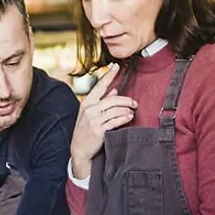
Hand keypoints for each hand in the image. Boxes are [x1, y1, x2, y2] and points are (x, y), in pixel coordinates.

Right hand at [71, 63, 136, 177]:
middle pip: (113, 99)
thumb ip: (102, 101)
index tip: (116, 66)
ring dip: (126, 110)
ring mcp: (93, 119)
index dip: (109, 75)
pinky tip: (129, 117)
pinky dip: (124, 118)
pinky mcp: (99, 130)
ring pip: (115, 110)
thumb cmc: (86, 130)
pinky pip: (116, 121)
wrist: (80, 149)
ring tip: (132, 112)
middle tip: (134, 103)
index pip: (100, 85)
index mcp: (87, 102)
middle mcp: (89, 109)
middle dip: (126, 100)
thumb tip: (114, 90)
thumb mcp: (90, 114)